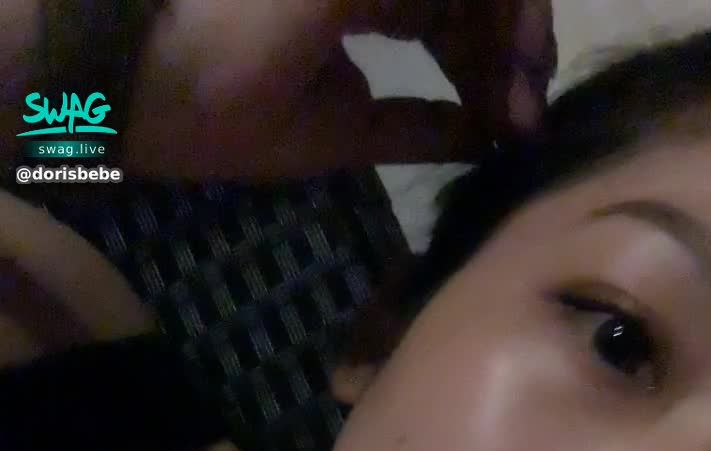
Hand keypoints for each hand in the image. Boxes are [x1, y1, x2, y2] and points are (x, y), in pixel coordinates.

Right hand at [126, 0, 556, 180]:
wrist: (140, 88)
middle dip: (520, 42)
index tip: (518, 122)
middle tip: (532, 108)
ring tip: (523, 99)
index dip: (493, 58)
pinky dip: (491, 19)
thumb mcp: (339, 130)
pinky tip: (506, 74)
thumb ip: (414, 124)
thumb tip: (485, 140)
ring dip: (514, 30)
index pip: (450, 10)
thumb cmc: (217, 112)